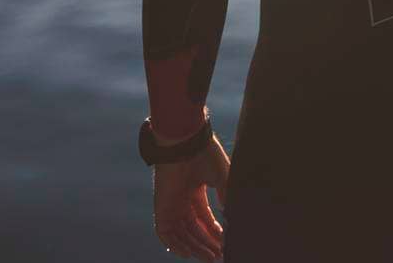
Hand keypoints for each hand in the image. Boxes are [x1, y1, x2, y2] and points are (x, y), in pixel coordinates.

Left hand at [153, 133, 229, 260]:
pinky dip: (175, 244)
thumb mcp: (222, 178)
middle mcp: (183, 199)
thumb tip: (230, 217)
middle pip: (194, 229)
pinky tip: (188, 253)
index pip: (204, 218)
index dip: (214, 232)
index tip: (225, 243)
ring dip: (195, 247)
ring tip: (210, 258)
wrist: (185, 141)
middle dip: (206, 244)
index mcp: (195, 190)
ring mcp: (172, 203)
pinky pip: (165, 231)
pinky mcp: (162, 206)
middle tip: (218, 256)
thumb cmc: (204, 154)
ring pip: (182, 233)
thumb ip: (226, 196)